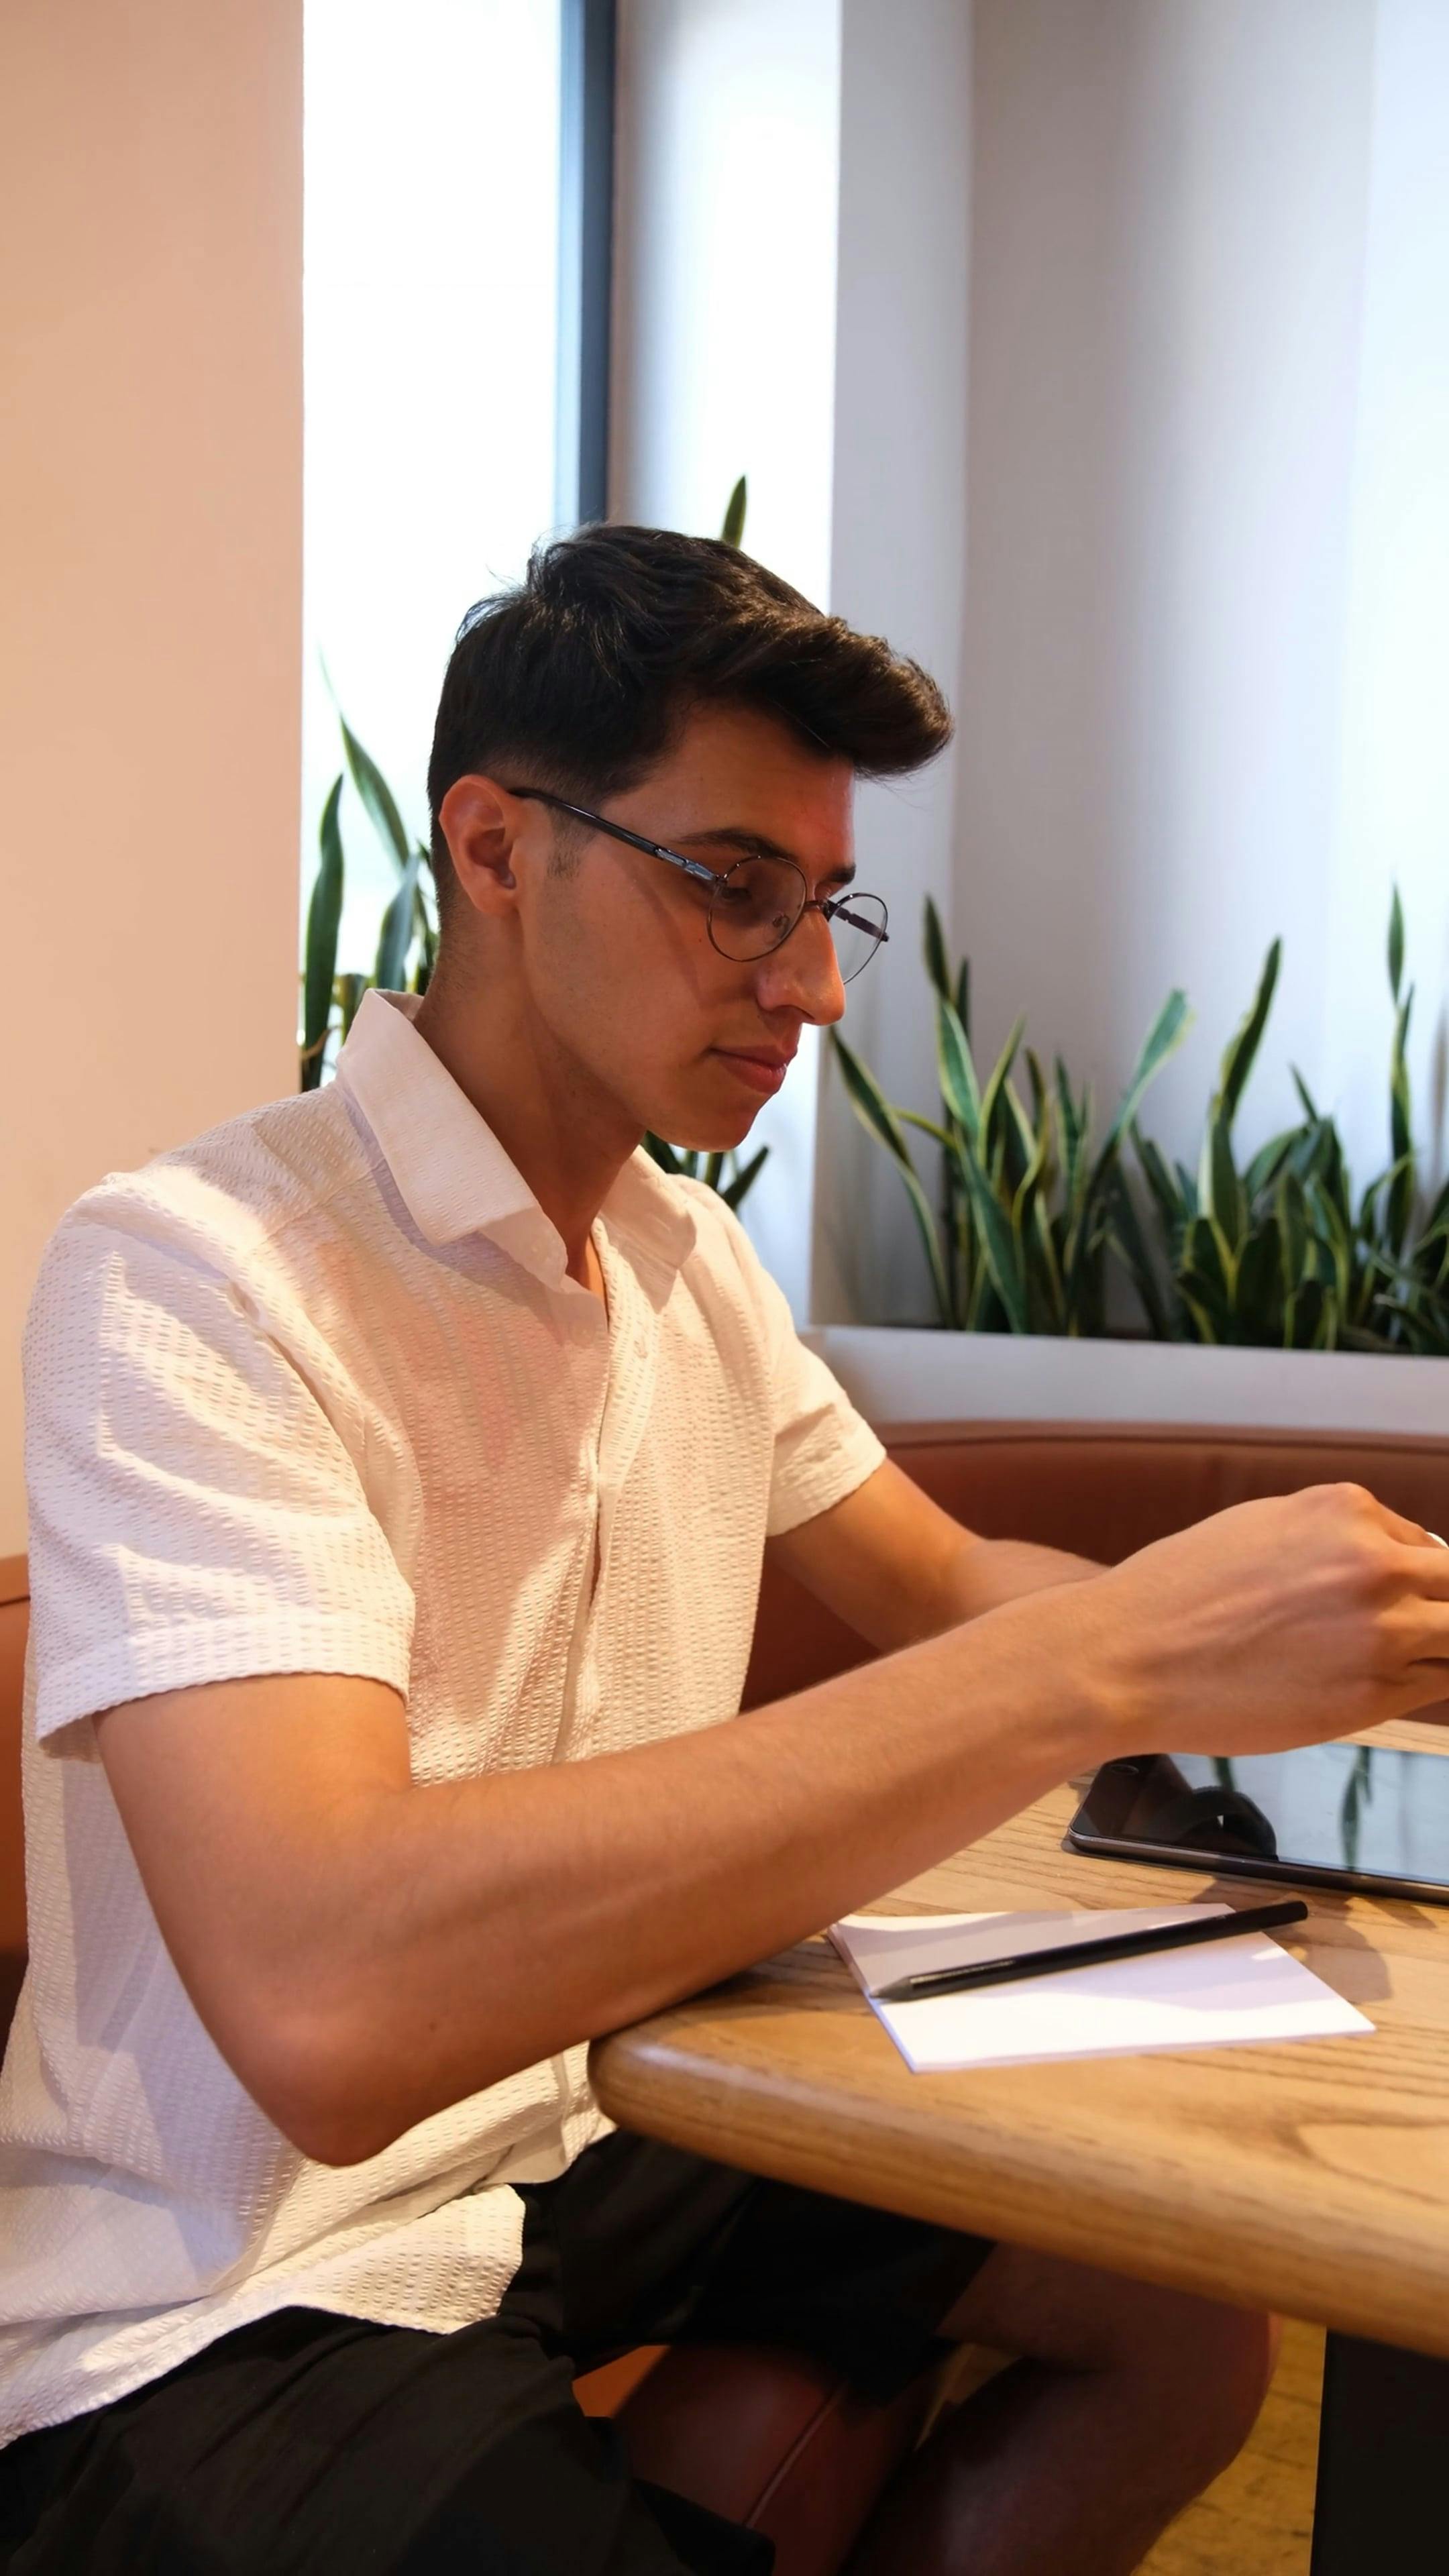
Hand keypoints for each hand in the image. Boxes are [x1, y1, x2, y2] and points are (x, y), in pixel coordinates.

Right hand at [1079, 1484, 1448, 1753]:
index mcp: (1346, 1511)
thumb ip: (1332, 1539)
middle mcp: (1376, 1564)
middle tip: (1420, 1632)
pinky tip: (1382, 1687)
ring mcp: (1383, 1631)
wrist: (1130, 1657)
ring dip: (1439, 1651)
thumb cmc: (1178, 1596)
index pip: (1426, 1544)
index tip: (1403, 1601)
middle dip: (1443, 1609)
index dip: (1417, 1578)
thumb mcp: (1261, 1529)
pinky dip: (1423, 1686)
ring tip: (1403, 1663)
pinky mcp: (1375, 1695)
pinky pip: (1436, 1687)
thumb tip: (1382, 1558)